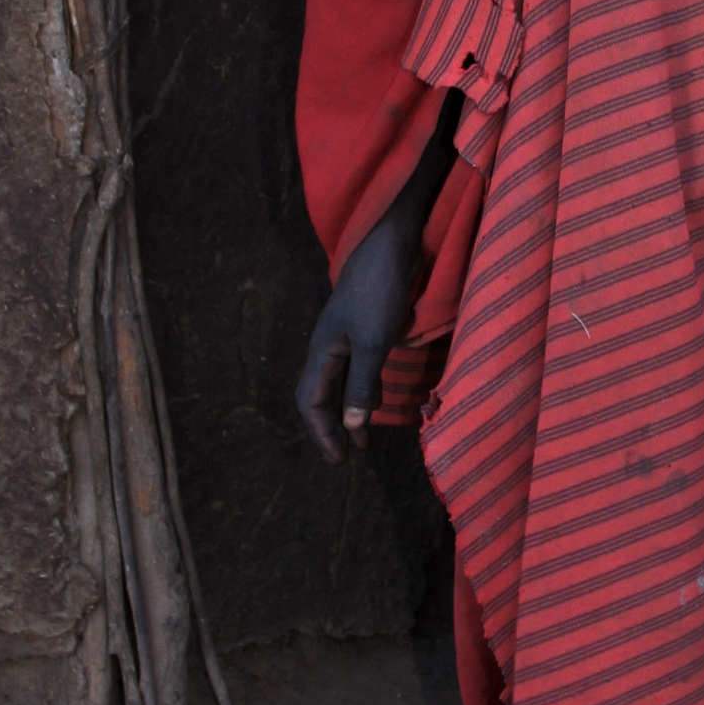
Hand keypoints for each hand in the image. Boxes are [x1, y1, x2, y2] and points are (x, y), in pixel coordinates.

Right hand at [295, 206, 421, 461]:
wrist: (392, 242)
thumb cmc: (379, 291)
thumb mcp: (374, 342)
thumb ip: (363, 385)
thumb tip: (352, 428)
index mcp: (322, 350)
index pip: (311, 401)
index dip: (322, 433)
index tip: (340, 462)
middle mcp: (329, 345)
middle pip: (321, 394)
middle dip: (331, 427)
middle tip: (346, 456)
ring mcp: (347, 335)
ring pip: (339, 382)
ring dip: (349, 411)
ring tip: (362, 438)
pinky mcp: (366, 326)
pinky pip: (357, 368)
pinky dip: (364, 390)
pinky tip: (379, 399)